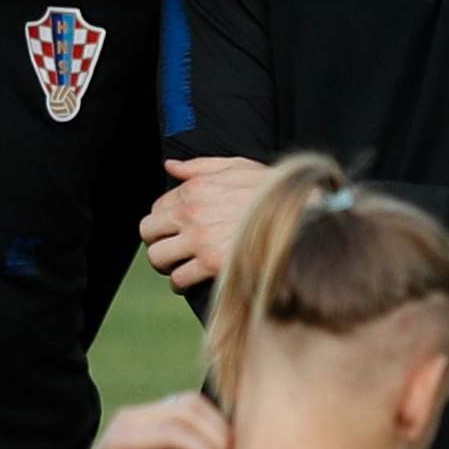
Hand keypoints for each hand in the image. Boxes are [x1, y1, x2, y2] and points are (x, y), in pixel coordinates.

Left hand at [140, 156, 273, 289]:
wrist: (299, 216)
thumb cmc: (271, 191)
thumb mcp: (237, 167)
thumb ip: (200, 166)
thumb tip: (170, 167)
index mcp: (195, 188)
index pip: (157, 207)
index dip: (163, 220)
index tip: (175, 229)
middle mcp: (192, 213)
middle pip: (148, 232)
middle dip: (157, 241)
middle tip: (170, 249)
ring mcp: (200, 239)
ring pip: (158, 258)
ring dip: (166, 264)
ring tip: (178, 265)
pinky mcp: (212, 264)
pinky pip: (179, 278)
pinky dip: (180, 282)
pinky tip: (189, 280)